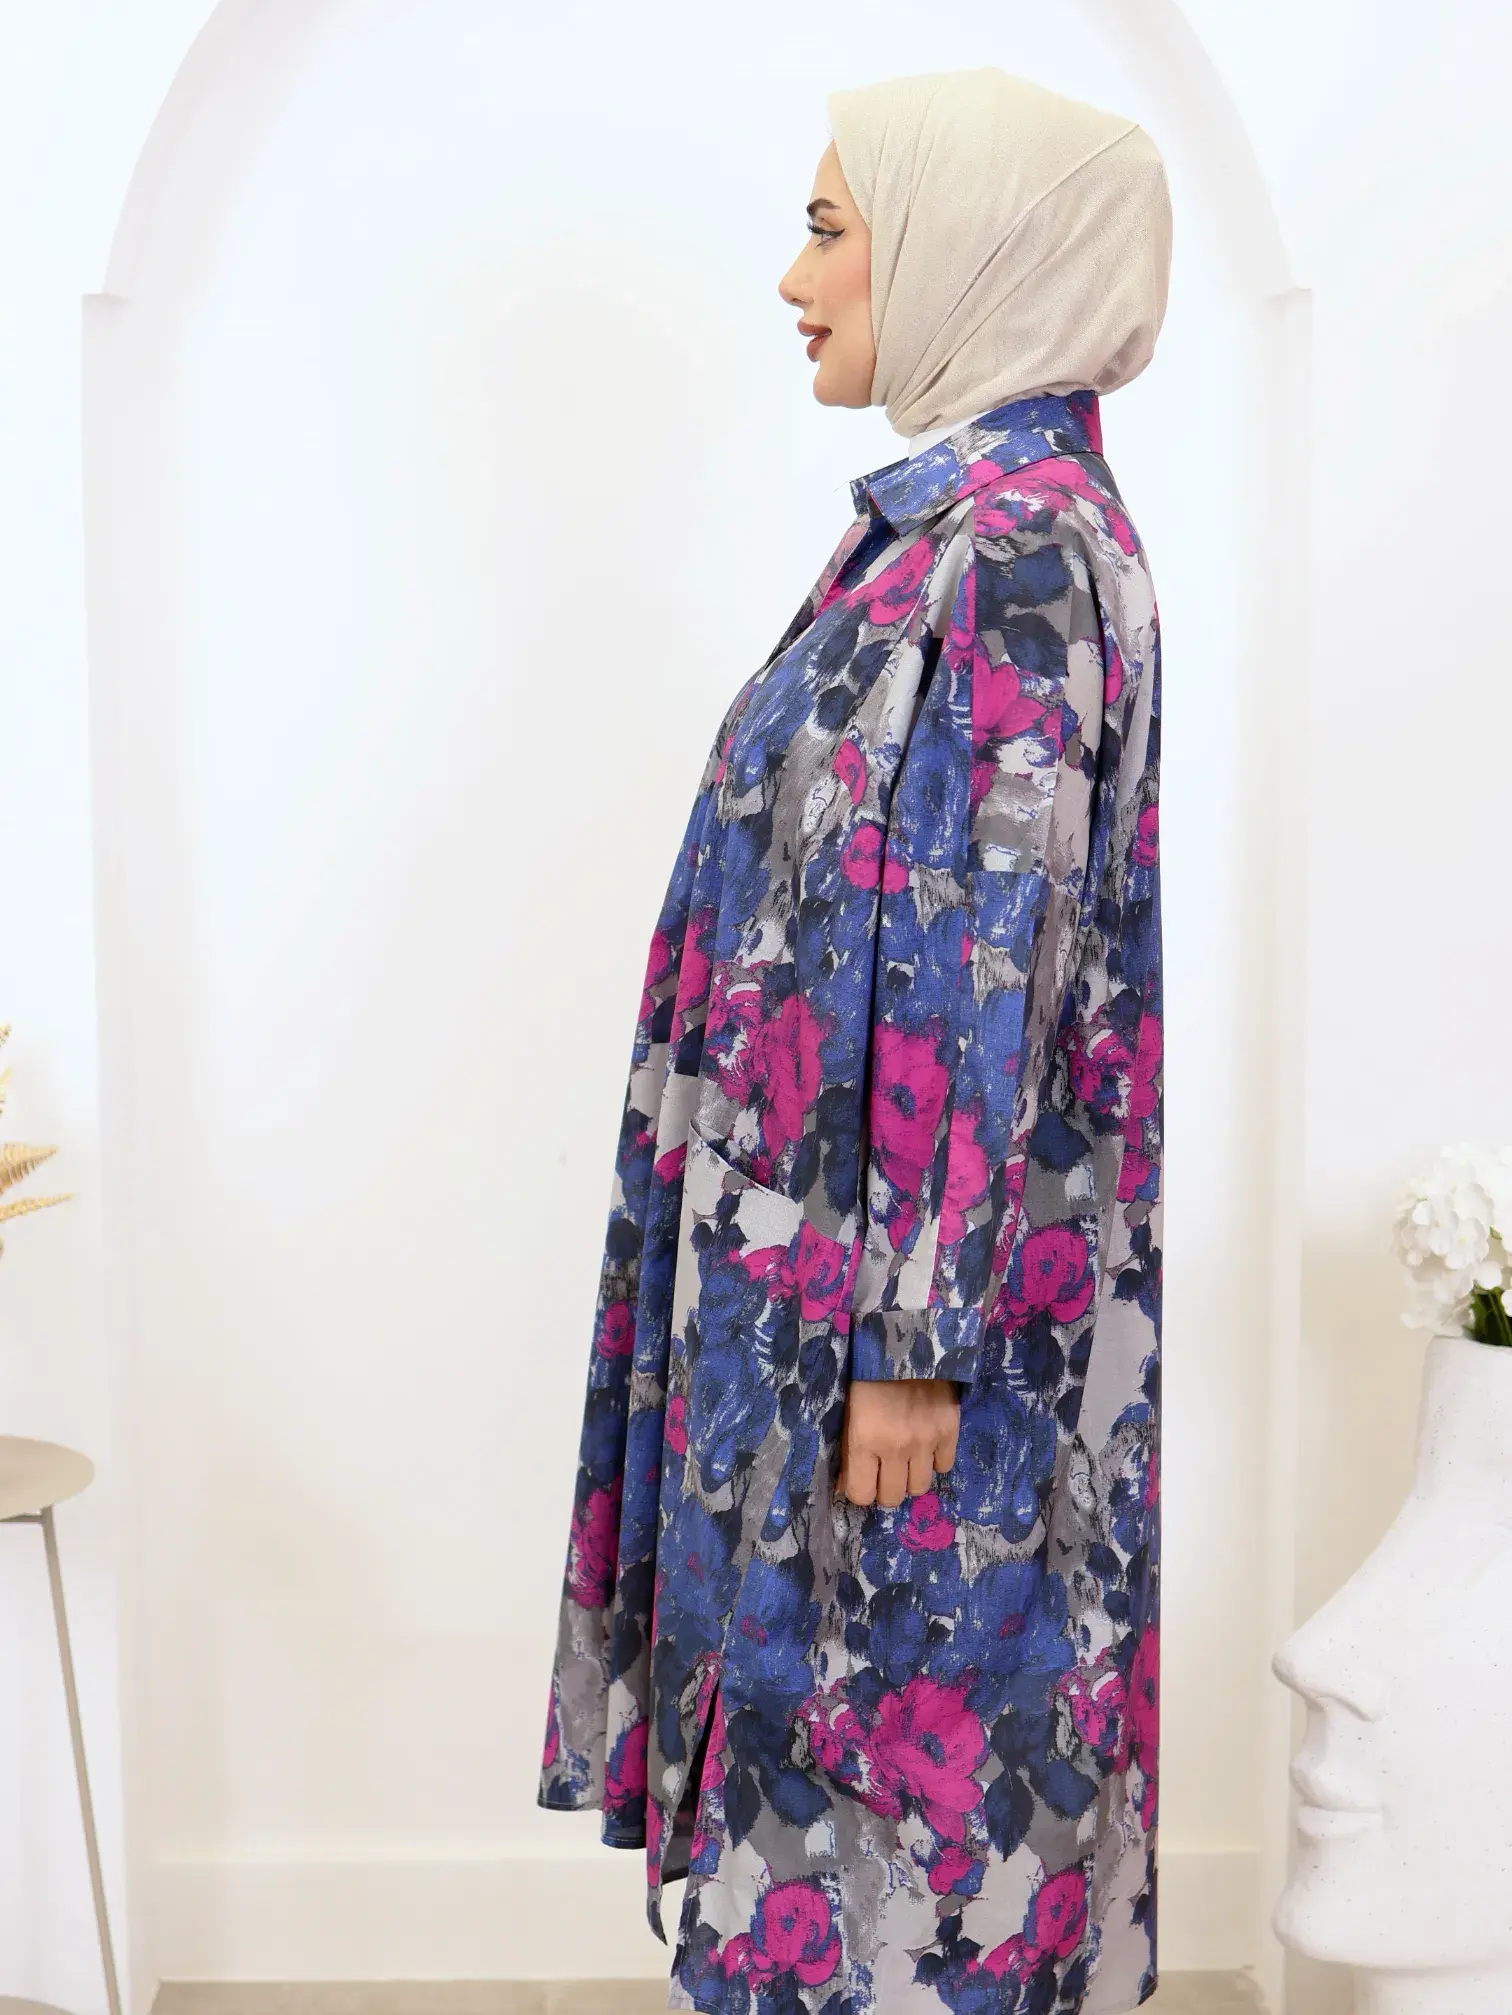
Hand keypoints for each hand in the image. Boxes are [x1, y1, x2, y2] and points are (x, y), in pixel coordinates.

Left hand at [837, 1377, 960, 1507]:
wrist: (906, 1340)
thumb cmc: (867, 1374)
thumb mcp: (848, 1411)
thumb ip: (847, 1452)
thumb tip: (843, 1488)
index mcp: (864, 1439)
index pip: (862, 1495)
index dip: (860, 1490)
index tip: (862, 1478)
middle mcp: (896, 1447)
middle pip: (893, 1497)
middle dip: (885, 1488)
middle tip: (884, 1470)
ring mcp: (926, 1440)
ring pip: (919, 1487)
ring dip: (910, 1477)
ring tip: (906, 1457)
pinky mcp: (950, 1430)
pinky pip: (944, 1467)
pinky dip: (934, 1460)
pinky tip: (926, 1443)